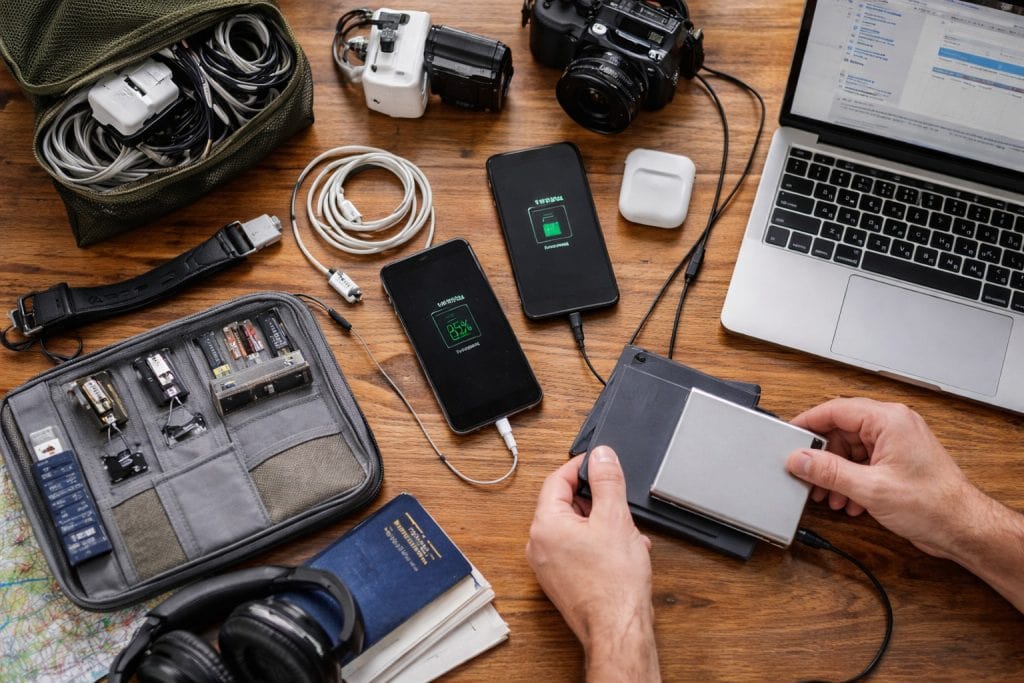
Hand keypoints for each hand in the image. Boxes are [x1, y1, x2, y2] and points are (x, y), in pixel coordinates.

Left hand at [526, 447, 659, 681]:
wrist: (618, 629)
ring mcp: (548, 565)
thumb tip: (601, 456)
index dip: (580, 467)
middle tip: (618, 503)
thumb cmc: (613, 584)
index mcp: (545, 526)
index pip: (556, 480)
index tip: (599, 462)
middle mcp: (539, 545)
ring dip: (602, 523)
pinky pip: (577, 549)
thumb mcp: (615, 518)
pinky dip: (599, 543)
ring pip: (574, 527)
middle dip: (596, 500)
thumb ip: (607, 481)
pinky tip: (623, 550)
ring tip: (626, 532)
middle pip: (565, 504)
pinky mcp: (561, 580)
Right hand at [785, 398, 980, 557]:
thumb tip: (799, 459)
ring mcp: (897, 443)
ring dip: (837, 473)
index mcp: (889, 420)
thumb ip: (829, 471)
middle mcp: (894, 426)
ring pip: (851, 449)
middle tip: (806, 474)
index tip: (789, 435)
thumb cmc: (933, 504)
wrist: (963, 528)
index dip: (808, 422)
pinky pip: (864, 462)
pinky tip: (848, 501)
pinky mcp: (899, 461)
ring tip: (829, 495)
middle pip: (842, 431)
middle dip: (823, 458)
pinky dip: (851, 480)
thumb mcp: (869, 488)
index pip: (836, 409)